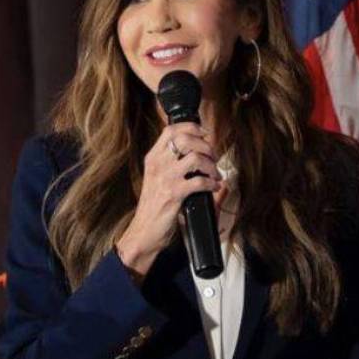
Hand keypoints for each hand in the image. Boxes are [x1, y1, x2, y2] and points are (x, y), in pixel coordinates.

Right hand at [116, 123, 221, 277]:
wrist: (144, 232)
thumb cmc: (153, 207)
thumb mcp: (158, 179)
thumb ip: (173, 164)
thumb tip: (200, 154)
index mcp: (153, 158)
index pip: (171, 130)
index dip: (192, 127)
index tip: (205, 134)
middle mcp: (157, 165)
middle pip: (185, 139)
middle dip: (206, 146)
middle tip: (212, 157)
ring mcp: (165, 179)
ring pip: (195, 158)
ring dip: (211, 165)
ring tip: (214, 174)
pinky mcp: (174, 195)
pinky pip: (200, 181)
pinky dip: (212, 184)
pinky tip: (214, 188)